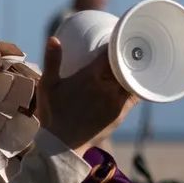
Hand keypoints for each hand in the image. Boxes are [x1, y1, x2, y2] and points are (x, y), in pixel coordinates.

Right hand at [34, 36, 140, 152]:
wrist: (62, 144)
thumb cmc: (52, 113)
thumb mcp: (47, 85)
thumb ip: (52, 61)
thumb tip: (53, 38)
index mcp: (91, 76)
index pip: (110, 53)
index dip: (114, 43)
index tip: (115, 39)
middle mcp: (108, 87)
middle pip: (125, 64)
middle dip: (126, 56)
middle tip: (126, 49)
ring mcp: (117, 100)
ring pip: (133, 78)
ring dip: (132, 70)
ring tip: (131, 64)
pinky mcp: (121, 112)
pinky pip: (135, 94)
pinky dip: (135, 86)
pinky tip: (133, 82)